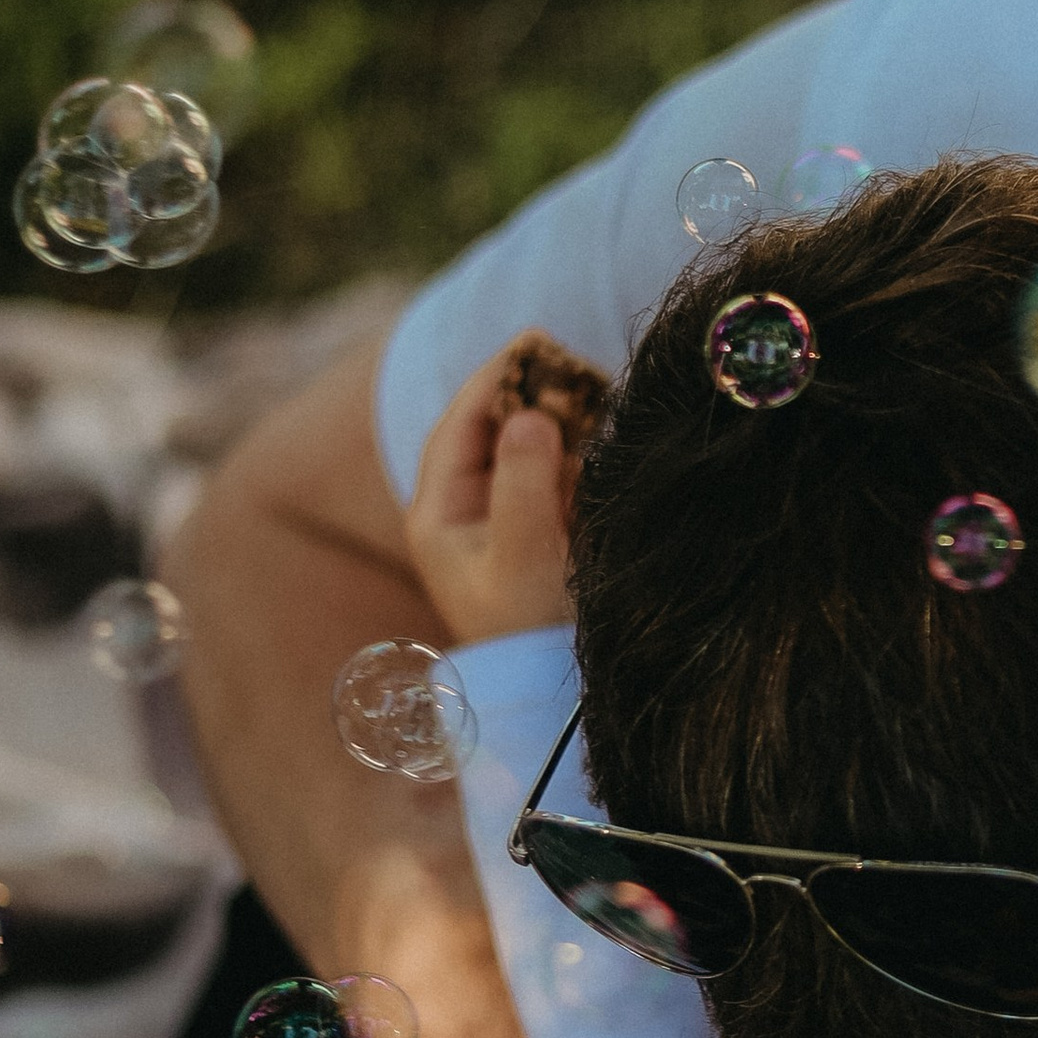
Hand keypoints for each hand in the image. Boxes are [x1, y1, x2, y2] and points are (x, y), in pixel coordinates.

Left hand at [403, 333, 579, 644]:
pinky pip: (549, 474)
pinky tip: (599, 427)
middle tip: (565, 356)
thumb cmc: (529, 631)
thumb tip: (530, 417)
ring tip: (589, 382)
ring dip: (553, 416)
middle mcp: (464, 516)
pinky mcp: (538, 535)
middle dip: (525, 393)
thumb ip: (525, 485)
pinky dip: (571, 447)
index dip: (491, 382)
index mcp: (438, 518)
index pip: (458, 429)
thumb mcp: (524, 557)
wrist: (554, 693)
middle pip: (488, 432)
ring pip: (521, 450)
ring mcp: (501, 524)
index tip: (529, 345)